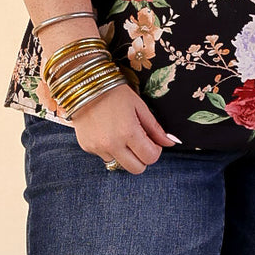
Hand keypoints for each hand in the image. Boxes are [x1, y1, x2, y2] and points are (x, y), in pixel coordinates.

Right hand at [38, 77, 179, 171]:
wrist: (83, 85)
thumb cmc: (115, 92)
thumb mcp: (139, 106)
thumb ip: (155, 128)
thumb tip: (170, 143)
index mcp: (128, 132)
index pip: (150, 158)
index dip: (155, 151)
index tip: (151, 141)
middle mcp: (112, 144)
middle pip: (136, 169)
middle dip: (142, 158)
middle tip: (139, 143)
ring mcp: (97, 147)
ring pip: (119, 164)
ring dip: (125, 154)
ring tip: (120, 134)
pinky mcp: (87, 147)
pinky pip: (104, 156)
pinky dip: (109, 149)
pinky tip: (107, 132)